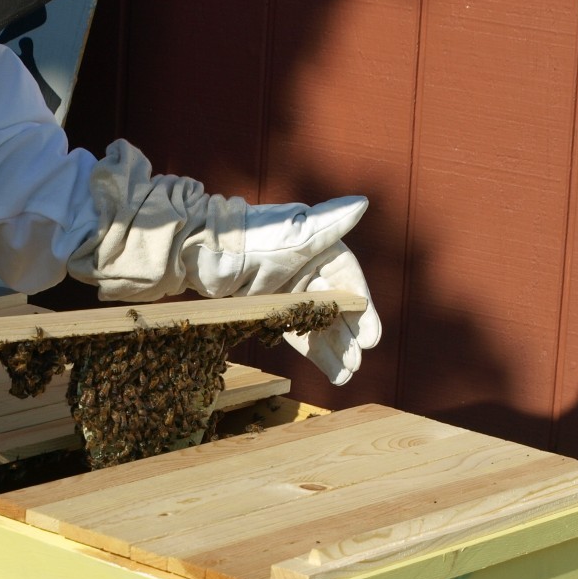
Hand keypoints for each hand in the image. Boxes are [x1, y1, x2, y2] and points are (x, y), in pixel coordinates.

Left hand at [241, 198, 380, 385]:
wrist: (205, 252)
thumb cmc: (252, 238)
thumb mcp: (293, 234)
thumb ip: (329, 222)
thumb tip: (362, 203)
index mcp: (321, 246)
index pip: (350, 282)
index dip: (363, 311)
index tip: (372, 338)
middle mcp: (310, 267)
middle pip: (337, 307)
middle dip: (349, 336)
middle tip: (358, 362)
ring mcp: (292, 290)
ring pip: (320, 323)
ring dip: (336, 349)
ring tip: (348, 375)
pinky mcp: (274, 308)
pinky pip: (299, 333)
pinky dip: (314, 351)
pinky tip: (332, 372)